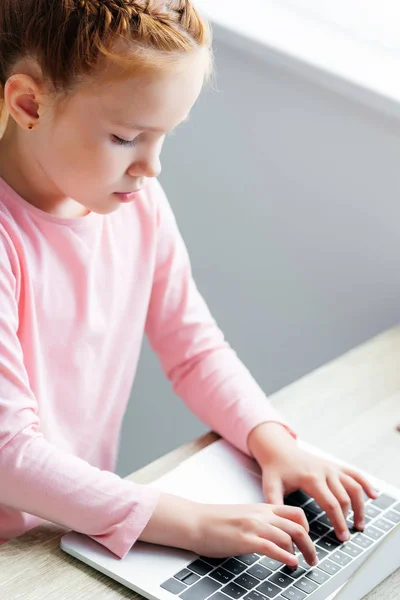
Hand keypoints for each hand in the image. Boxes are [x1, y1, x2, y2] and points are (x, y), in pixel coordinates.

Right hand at [139, 492, 316, 568]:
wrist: (195, 521)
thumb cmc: (215, 520)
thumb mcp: (243, 515)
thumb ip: (259, 521)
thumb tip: (273, 535)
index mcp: (262, 508)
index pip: (295, 512)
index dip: (306, 527)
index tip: (308, 540)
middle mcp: (261, 515)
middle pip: (297, 526)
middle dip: (310, 544)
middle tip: (313, 558)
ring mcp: (254, 526)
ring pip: (289, 535)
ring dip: (302, 552)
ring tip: (305, 564)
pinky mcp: (245, 540)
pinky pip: (272, 547)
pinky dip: (285, 556)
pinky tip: (291, 563)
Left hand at [248, 422, 377, 542]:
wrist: (279, 450)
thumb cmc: (275, 470)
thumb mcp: (270, 487)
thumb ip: (275, 504)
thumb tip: (280, 526)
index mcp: (311, 478)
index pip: (331, 504)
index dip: (338, 522)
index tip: (341, 537)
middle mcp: (325, 471)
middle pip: (344, 498)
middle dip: (348, 519)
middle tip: (347, 536)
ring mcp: (332, 467)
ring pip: (354, 487)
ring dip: (360, 506)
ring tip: (360, 523)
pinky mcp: (335, 465)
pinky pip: (355, 474)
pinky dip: (365, 484)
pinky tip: (373, 495)